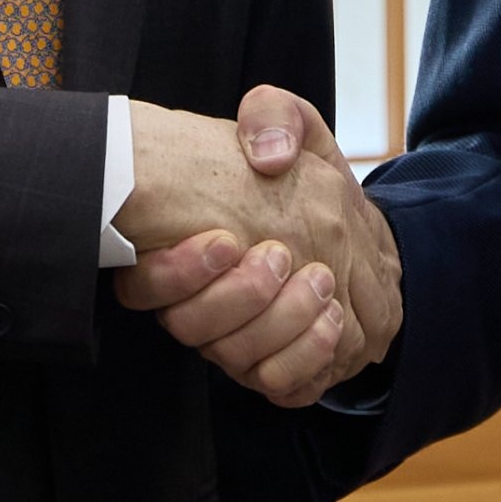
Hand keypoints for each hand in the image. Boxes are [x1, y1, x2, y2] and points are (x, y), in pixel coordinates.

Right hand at [112, 87, 401, 405]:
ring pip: (233, 359)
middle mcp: (199, 306)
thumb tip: (268, 155)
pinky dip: (306, 356)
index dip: (176, 273)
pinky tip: (332, 318)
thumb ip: (274, 116)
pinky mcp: (274, 370)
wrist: (357, 234)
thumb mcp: (299, 131)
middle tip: (281, 256)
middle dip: (240, 295)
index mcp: (182, 253)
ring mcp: (234, 343)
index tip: (226, 239)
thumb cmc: (310, 183)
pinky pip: (277, 385)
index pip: (143, 284)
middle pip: (189, 328)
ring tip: (321, 281)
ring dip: (279, 322)